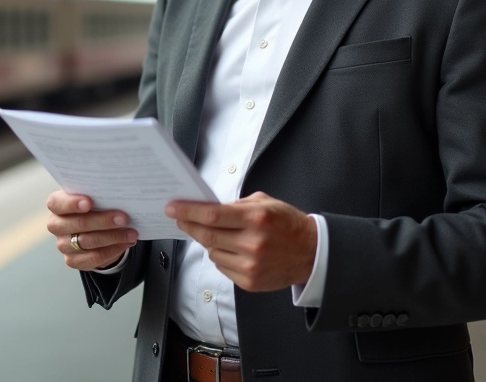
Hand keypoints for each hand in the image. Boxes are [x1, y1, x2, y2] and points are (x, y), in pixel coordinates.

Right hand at [46, 190, 137, 270]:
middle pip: (78, 224)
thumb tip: (118, 195)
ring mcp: (63, 244)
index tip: (89, 202)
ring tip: (131, 232)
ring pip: (88, 242)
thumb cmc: (93, 207)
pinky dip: (112, 250)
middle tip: (123, 218)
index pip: (57, 203)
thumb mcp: (93, 197)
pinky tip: (125, 243)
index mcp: (57, 205)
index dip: (71, 203)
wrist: (93, 229)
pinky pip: (94, 257)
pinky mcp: (72, 260)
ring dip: (113, 237)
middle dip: (103, 221)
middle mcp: (56, 225)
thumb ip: (98, 195)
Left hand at [166, 191, 316, 292]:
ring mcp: (250, 265)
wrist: (311, 254)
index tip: (173, 207)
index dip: (189, 211)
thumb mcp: (265, 203)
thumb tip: (208, 208)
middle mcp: (252, 243)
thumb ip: (236, 205)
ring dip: (208, 241)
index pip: (212, 215)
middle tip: (178, 218)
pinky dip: (220, 256)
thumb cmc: (287, 224)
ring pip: (212, 252)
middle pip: (207, 235)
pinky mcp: (249, 281)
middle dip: (188, 225)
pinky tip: (231, 249)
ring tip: (216, 234)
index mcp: (256, 218)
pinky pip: (222, 266)